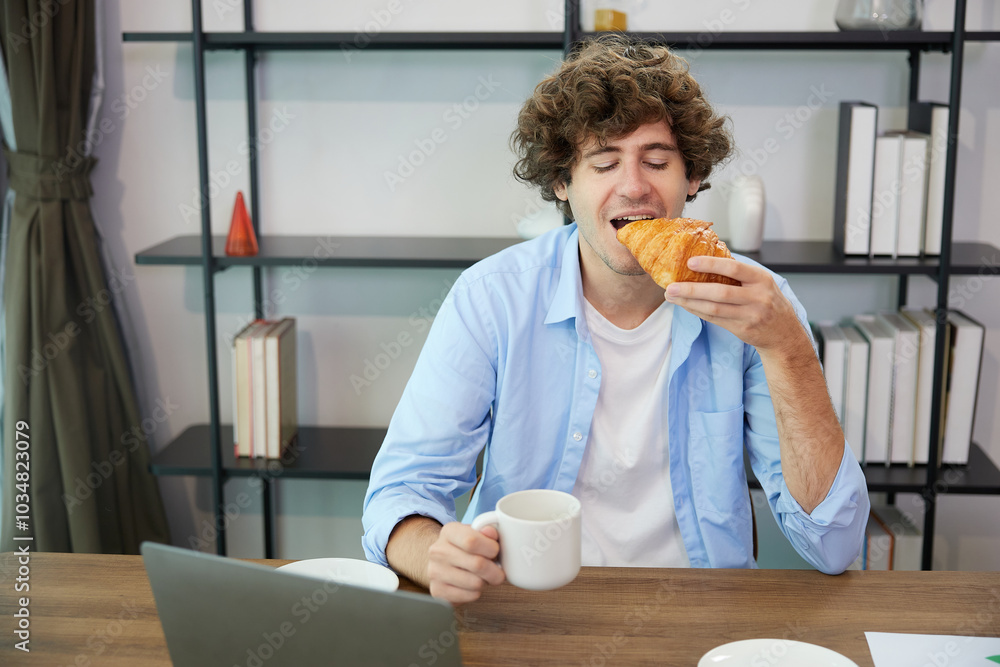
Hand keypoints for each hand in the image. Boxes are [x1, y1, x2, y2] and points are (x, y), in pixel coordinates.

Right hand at [426, 521, 505, 603]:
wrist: (442, 562)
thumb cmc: (464, 548)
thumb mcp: (476, 533)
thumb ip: (487, 532)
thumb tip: (490, 532)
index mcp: (449, 532)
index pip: (472, 541)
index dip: (491, 548)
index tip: (495, 551)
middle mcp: (438, 551)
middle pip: (477, 564)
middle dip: (495, 570)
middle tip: (498, 570)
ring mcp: (435, 572)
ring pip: (476, 583)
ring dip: (485, 582)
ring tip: (481, 576)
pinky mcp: (437, 591)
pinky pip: (470, 596)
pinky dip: (476, 592)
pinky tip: (471, 585)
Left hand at [663, 256, 805, 353]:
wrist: (783, 332)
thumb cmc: (768, 301)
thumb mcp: (761, 282)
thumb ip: (740, 273)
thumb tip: (706, 258)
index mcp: (761, 279)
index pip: (734, 268)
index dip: (711, 265)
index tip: (690, 262)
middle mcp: (757, 297)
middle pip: (720, 292)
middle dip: (692, 289)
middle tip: (671, 286)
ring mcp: (750, 315)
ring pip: (714, 308)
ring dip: (689, 302)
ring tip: (671, 296)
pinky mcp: (741, 329)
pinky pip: (714, 319)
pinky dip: (697, 311)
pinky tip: (684, 305)